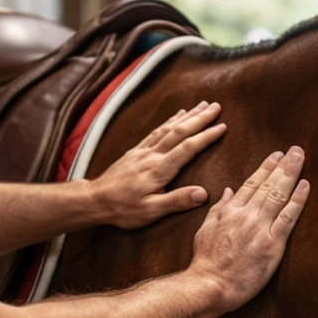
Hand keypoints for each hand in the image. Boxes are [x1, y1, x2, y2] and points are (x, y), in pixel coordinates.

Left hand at [90, 101, 225, 228]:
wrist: (95, 200)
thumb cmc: (123, 209)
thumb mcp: (151, 212)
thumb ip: (177, 201)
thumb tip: (203, 194)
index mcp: (159, 170)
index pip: (188, 148)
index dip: (206, 136)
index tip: (222, 126)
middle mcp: (152, 155)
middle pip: (180, 132)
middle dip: (200, 118)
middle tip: (217, 106)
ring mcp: (143, 151)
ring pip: (168, 128)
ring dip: (187, 115)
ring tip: (202, 105)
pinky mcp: (136, 151)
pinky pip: (156, 131)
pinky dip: (169, 120)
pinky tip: (177, 114)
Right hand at [189, 148, 310, 311]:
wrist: (210, 285)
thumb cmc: (205, 261)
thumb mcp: (205, 229)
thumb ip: (219, 208)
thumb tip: (229, 190)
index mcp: (230, 211)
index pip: (251, 183)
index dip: (266, 167)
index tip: (276, 155)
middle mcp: (246, 215)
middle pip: (268, 185)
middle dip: (283, 165)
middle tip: (296, 150)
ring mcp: (260, 229)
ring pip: (279, 195)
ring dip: (291, 175)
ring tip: (301, 158)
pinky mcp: (272, 244)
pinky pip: (288, 218)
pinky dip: (298, 200)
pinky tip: (305, 186)